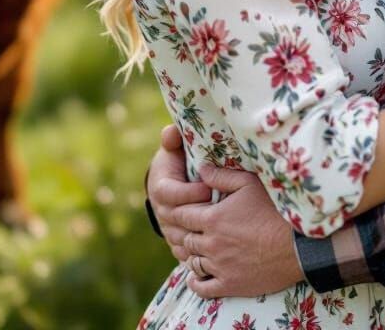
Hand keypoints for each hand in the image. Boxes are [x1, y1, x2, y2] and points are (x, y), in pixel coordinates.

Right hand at [146, 124, 214, 263]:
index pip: (170, 194)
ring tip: (224, 232)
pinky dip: (201, 253)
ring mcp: (169, 230)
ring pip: (182, 239)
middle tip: (222, 210)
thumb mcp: (176, 148)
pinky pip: (187, 253)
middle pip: (177, 219)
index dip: (188, 193)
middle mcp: (162, 212)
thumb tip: (170, 131)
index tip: (208, 188)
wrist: (173, 183)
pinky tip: (219, 250)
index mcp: (160, 188)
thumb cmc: (179, 160)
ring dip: (201, 237)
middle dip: (199, 215)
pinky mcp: (179, 243)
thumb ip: (173, 139)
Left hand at [177, 165, 303, 299]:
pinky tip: (195, 277)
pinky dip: (195, 282)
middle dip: (188, 233)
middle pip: (186, 240)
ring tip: (199, 250)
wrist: (297, 244)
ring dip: (193, 256)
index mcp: (213, 218)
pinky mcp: (229, 284)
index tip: (184, 211)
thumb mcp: (249, 183)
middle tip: (194, 230)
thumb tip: (201, 168)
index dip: (181, 212)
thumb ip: (221, 176)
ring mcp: (219, 266)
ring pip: (193, 263)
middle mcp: (211, 244)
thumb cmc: (275, 209)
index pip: (182, 216)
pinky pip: (202, 288)